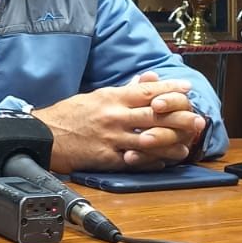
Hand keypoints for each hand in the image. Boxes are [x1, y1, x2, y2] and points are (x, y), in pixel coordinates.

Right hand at [33, 72, 204, 171]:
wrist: (43, 136)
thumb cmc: (69, 115)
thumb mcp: (96, 96)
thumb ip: (124, 90)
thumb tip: (148, 79)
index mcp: (111, 98)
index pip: (147, 91)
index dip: (169, 89)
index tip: (187, 88)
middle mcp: (114, 116)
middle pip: (154, 115)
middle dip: (179, 117)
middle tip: (197, 119)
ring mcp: (111, 138)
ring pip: (149, 140)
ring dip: (171, 144)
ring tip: (186, 145)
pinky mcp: (106, 158)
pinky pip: (134, 161)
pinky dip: (151, 162)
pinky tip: (163, 162)